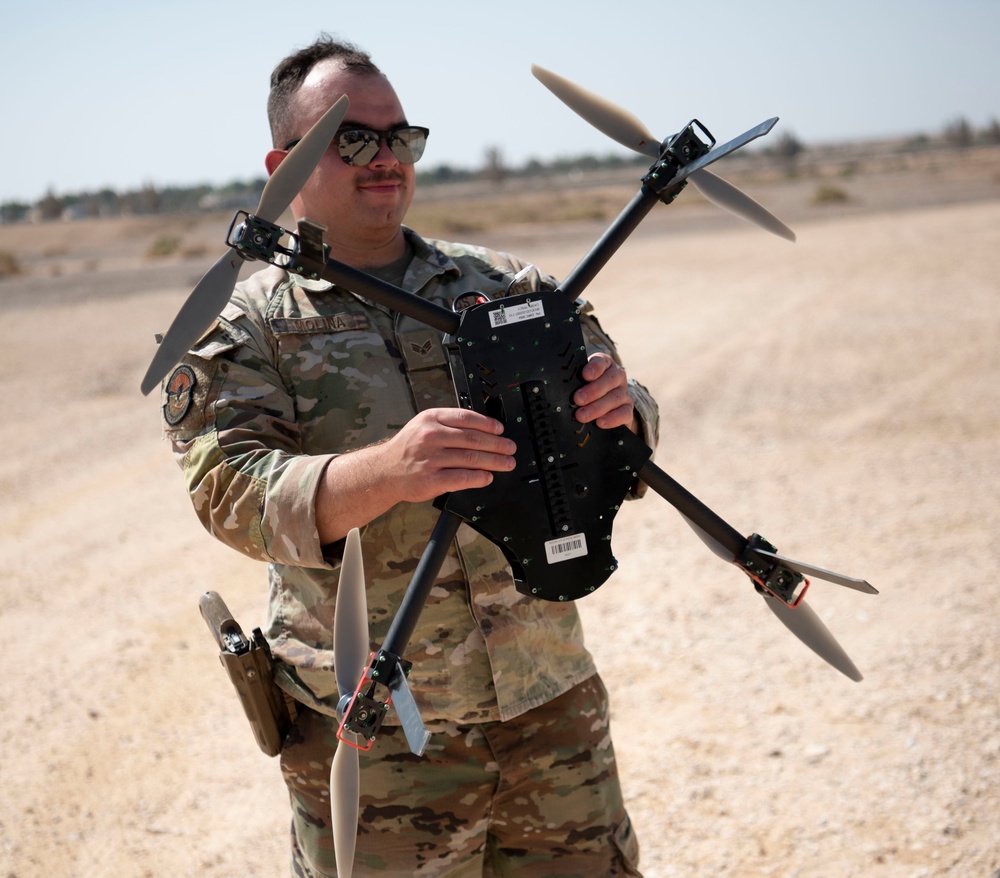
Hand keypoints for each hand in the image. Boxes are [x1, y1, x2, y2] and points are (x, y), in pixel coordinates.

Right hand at [375, 408, 516, 503]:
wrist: (384, 471)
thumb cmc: (408, 449)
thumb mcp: (423, 426)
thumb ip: (449, 424)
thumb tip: (482, 429)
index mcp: (431, 419)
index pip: (467, 418)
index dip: (488, 424)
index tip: (500, 430)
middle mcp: (431, 436)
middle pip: (473, 439)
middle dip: (497, 444)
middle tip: (510, 448)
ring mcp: (431, 458)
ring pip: (471, 458)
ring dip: (494, 461)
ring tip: (506, 463)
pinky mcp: (431, 479)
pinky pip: (462, 477)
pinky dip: (478, 477)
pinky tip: (487, 477)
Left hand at [573, 353, 634, 430]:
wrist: (607, 408)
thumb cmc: (588, 391)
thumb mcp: (580, 383)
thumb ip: (574, 383)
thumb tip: (560, 389)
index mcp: (604, 365)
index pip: (601, 361)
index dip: (594, 367)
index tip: (585, 375)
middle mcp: (617, 377)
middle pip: (610, 380)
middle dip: (592, 390)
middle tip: (578, 399)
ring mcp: (624, 393)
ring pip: (615, 397)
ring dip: (597, 407)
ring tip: (582, 415)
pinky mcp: (628, 409)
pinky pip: (624, 413)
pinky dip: (611, 418)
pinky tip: (600, 422)